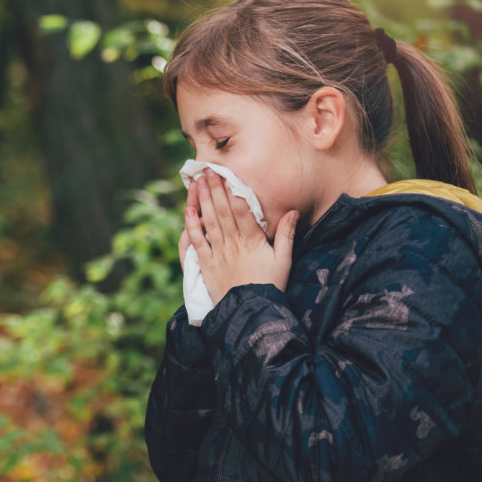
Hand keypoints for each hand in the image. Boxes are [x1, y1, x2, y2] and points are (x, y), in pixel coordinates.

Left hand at [183, 171, 297, 303]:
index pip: (241, 210)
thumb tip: (293, 211)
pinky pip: (196, 242)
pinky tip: (188, 211)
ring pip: (209, 222)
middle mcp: (233, 243)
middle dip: (215, 189)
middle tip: (208, 170)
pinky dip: (191, 226)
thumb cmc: (270, 285)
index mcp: (253, 241)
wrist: (251, 311)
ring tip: (198, 182)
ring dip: (203, 200)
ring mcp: (218, 253)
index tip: (228, 174)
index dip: (233, 190)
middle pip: (222, 211)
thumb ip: (287, 235)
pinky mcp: (206, 264)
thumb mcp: (284, 260)